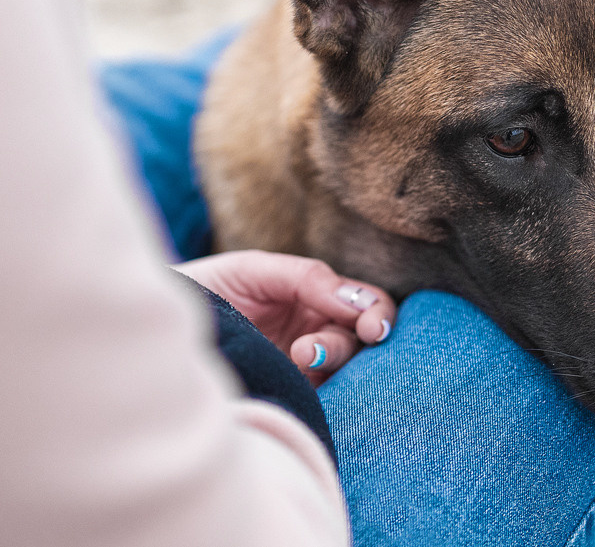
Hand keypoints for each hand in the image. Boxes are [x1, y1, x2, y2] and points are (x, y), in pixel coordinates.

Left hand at [177, 250, 396, 384]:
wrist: (148, 336)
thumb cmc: (201, 292)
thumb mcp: (250, 271)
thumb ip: (305, 277)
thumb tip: (356, 302)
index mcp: (310, 296)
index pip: (362, 300)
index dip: (373, 309)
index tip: (369, 324)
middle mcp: (313, 329)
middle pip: (363, 333)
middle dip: (362, 334)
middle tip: (354, 336)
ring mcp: (302, 365)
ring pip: (347, 363)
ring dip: (335, 355)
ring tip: (300, 353)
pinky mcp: (288, 394)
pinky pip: (323, 394)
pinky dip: (327, 387)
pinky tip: (302, 375)